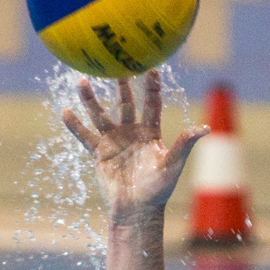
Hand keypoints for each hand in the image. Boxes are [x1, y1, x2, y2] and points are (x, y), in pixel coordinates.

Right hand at [62, 70, 206, 221]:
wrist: (136, 210)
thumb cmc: (157, 190)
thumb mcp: (172, 165)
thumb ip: (185, 144)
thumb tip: (205, 128)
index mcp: (150, 133)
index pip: (151, 104)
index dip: (152, 86)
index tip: (152, 65)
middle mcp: (131, 133)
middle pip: (125, 102)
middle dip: (121, 82)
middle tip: (116, 60)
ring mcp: (113, 142)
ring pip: (100, 115)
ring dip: (90, 99)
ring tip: (82, 79)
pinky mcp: (99, 153)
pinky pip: (85, 136)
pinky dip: (75, 125)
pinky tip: (64, 111)